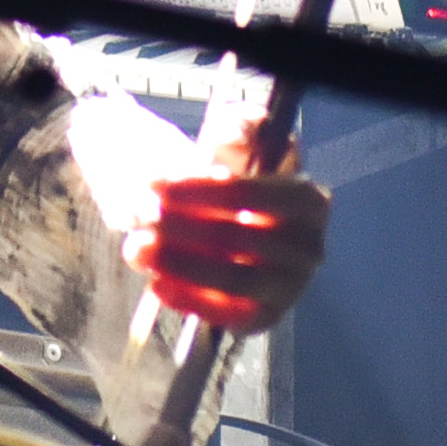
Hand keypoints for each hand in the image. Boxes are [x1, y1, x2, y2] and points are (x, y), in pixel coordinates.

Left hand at [126, 149, 331, 331]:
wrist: (223, 223)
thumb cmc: (232, 179)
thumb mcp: (235, 142)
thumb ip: (240, 127)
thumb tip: (241, 130)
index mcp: (309, 201)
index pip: (255, 195)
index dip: (203, 191)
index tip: (158, 187)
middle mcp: (309, 248)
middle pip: (240, 238)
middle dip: (183, 227)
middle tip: (141, 215)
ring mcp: (290, 288)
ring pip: (234, 280)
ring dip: (181, 264)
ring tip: (137, 248)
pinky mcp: (264, 318)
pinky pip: (228, 316)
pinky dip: (191, 302)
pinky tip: (157, 285)